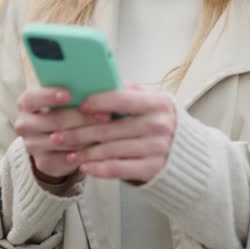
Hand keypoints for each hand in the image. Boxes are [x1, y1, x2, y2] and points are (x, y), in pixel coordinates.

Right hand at [14, 87, 112, 180]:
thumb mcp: (68, 99)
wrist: (57, 142)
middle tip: (105, 115)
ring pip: (61, 140)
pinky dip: (84, 152)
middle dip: (81, 117)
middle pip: (53, 120)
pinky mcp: (44, 162)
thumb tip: (98, 84)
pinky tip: (100, 146)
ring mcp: (32, 145)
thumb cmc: (67, 110)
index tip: (69, 94)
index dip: (49, 96)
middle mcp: (24, 124)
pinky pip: (66, 157)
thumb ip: (76, 91)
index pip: (32, 98)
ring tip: (107, 130)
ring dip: (86, 135)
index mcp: (27, 103)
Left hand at [53, 83, 176, 183]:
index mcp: (159, 104)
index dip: (98, 101)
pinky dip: (99, 168)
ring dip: (85, 152)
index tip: (78, 104)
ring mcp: (158, 149)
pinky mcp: (154, 169)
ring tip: (68, 152)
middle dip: (80, 132)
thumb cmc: (162, 125)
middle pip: (111, 128)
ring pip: (111, 150)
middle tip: (58, 134)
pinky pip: (120, 169)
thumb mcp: (153, 104)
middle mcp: (160, 125)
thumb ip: (130, 92)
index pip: (123, 99)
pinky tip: (85, 166)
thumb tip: (101, 79)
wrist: (191, 156)